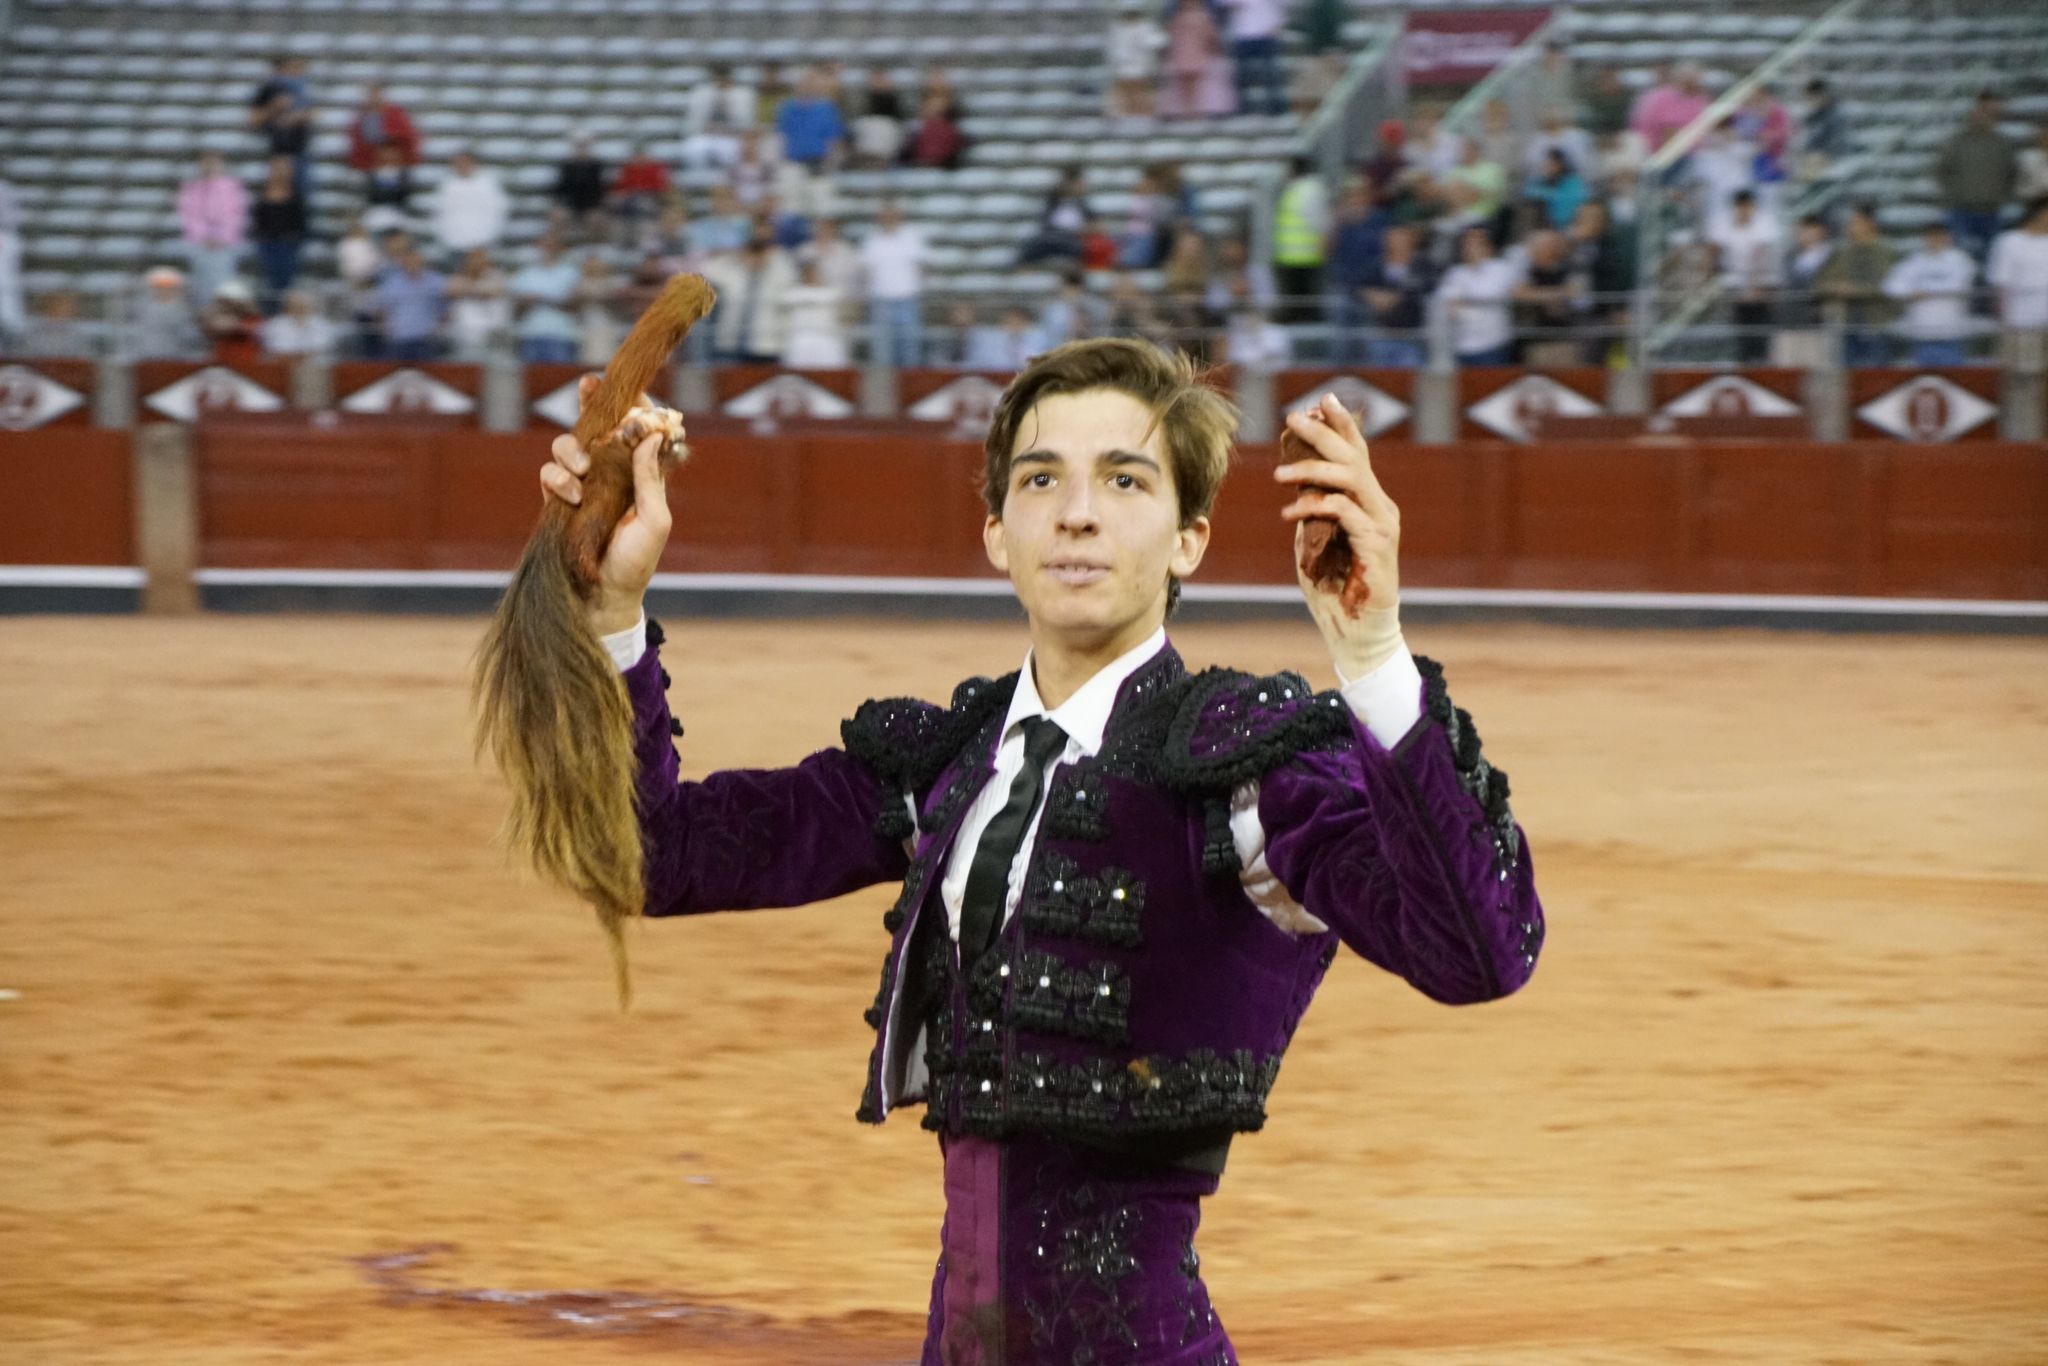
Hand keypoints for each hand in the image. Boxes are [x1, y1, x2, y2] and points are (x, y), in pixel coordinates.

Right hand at [538, 375, 679, 634]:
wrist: (604, 596)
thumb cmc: (636, 561)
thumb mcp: (655, 520)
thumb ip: (650, 478)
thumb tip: (650, 435)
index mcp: (640, 474)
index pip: (635, 430)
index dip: (630, 404)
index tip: (621, 384)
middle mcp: (610, 474)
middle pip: (597, 426)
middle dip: (591, 403)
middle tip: (587, 388)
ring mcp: (582, 486)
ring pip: (567, 445)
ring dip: (571, 448)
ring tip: (583, 470)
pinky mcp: (558, 501)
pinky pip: (548, 473)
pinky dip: (556, 477)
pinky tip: (570, 495)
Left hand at [1275, 393, 1404, 678]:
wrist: (1355, 631)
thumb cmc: (1333, 589)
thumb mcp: (1315, 539)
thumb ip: (1312, 509)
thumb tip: (1294, 478)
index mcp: (1367, 502)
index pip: (1357, 454)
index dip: (1340, 425)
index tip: (1317, 402)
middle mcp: (1380, 506)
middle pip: (1354, 456)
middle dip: (1323, 433)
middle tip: (1292, 418)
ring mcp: (1382, 524)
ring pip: (1351, 478)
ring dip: (1312, 468)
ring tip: (1278, 474)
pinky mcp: (1378, 545)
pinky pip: (1345, 512)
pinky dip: (1314, 507)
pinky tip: (1289, 512)